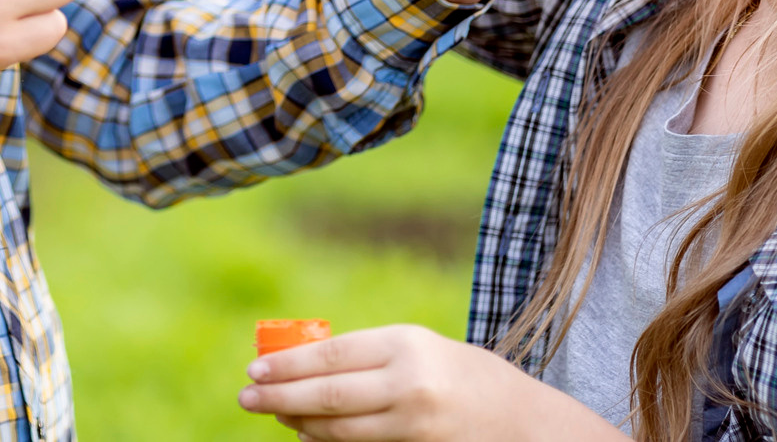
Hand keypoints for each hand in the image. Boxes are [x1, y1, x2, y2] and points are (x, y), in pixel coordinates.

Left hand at [237, 324, 624, 441]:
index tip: (255, 370)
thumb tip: (303, 364)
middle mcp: (410, 384)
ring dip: (301, 424)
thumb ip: (371, 356)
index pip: (332, 355)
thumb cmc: (467, 377)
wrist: (529, 423)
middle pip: (329, 394)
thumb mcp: (422, 349)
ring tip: (276, 416)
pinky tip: (310, 436)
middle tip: (247, 398)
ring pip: (341, 430)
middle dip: (281, 397)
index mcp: (407, 344)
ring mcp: (417, 426)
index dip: (288, 365)